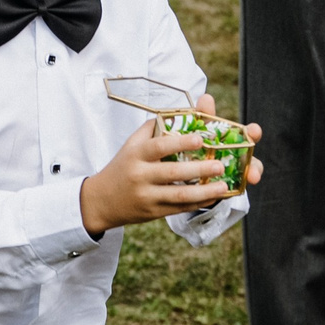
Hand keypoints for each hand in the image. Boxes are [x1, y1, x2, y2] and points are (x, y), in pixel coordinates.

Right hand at [79, 112, 263, 235]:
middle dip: (199, 169)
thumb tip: (184, 112)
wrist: (101, 200)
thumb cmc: (122, 167)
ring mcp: (147, 196)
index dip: (180, 142)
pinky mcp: (153, 212)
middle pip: (173, 173)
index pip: (159, 147)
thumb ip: (154, 127)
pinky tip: (213, 197)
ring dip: (204, 191)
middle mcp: (140, 175)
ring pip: (179, 195)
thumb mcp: (131, 144)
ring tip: (223, 185)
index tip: (199, 139)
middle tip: (219, 165)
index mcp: (136, 154)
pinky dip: (198, 203)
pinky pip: (179, 208)